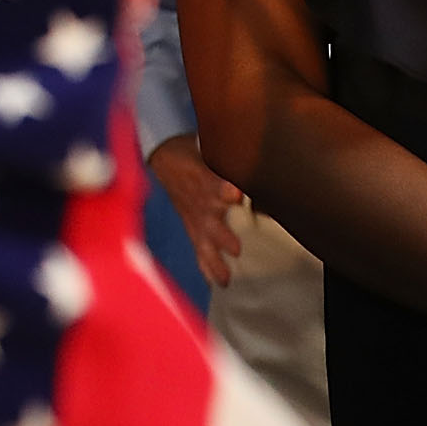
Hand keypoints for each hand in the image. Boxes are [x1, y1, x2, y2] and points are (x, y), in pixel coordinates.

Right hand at [147, 134, 246, 289]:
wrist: (164, 157)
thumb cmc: (193, 149)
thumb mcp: (206, 143)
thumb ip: (228, 153)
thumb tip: (263, 150)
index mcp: (202, 176)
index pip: (212, 183)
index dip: (223, 190)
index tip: (234, 195)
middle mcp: (199, 200)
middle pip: (209, 219)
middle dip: (221, 234)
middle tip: (235, 248)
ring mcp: (194, 217)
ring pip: (203, 240)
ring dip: (215, 258)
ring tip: (227, 277)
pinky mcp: (192, 226)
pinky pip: (198, 249)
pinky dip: (207, 266)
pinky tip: (220, 282)